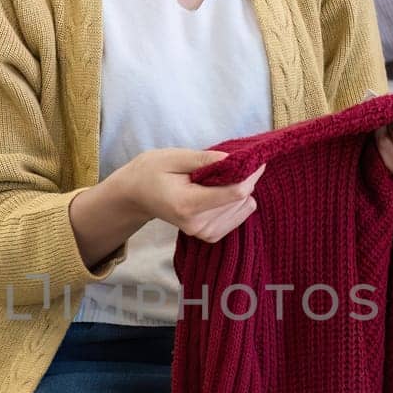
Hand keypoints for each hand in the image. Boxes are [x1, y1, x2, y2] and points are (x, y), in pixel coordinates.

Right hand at [120, 148, 265, 243]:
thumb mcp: (175, 157)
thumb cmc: (152, 171)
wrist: (137, 194)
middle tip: (235, 163)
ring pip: (243, 208)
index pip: (235, 193)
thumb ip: (206, 160)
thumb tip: (235, 160)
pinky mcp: (208, 236)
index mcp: (187, 204)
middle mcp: (197, 224)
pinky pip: (238, 217)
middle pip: (241, 201)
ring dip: (240, 190)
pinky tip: (222, 192)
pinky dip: (236, 202)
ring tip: (221, 178)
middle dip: (245, 179)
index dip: (251, 174)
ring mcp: (202, 233)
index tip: (256, 159)